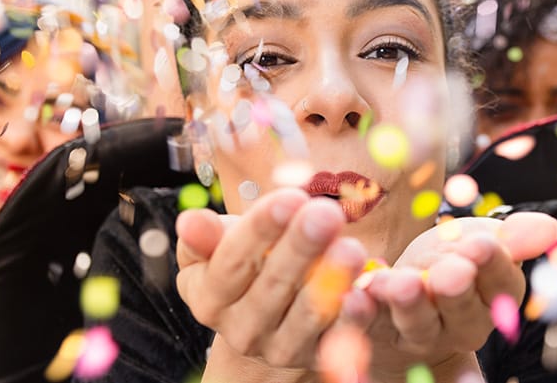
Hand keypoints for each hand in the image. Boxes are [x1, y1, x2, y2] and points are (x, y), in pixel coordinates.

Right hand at [175, 188, 366, 367]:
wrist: (268, 319)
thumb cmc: (244, 266)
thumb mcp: (217, 249)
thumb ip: (204, 236)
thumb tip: (190, 220)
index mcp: (210, 298)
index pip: (233, 262)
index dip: (260, 230)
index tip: (289, 198)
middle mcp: (242, 329)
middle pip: (273, 284)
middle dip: (301, 246)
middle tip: (326, 213)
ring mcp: (281, 347)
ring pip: (307, 313)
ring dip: (331, 280)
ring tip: (351, 248)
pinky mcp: (317, 356)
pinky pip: (339, 339)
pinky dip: (353, 319)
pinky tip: (366, 294)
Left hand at [364, 212, 556, 368]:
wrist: (411, 283)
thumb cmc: (452, 254)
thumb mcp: (481, 238)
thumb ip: (511, 236)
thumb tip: (549, 227)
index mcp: (494, 297)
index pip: (500, 284)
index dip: (493, 266)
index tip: (483, 245)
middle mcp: (461, 324)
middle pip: (462, 314)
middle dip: (454, 292)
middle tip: (448, 272)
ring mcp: (419, 333)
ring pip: (418, 325)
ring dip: (409, 305)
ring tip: (402, 282)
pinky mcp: (377, 332)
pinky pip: (371, 326)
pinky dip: (364, 312)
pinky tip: (359, 291)